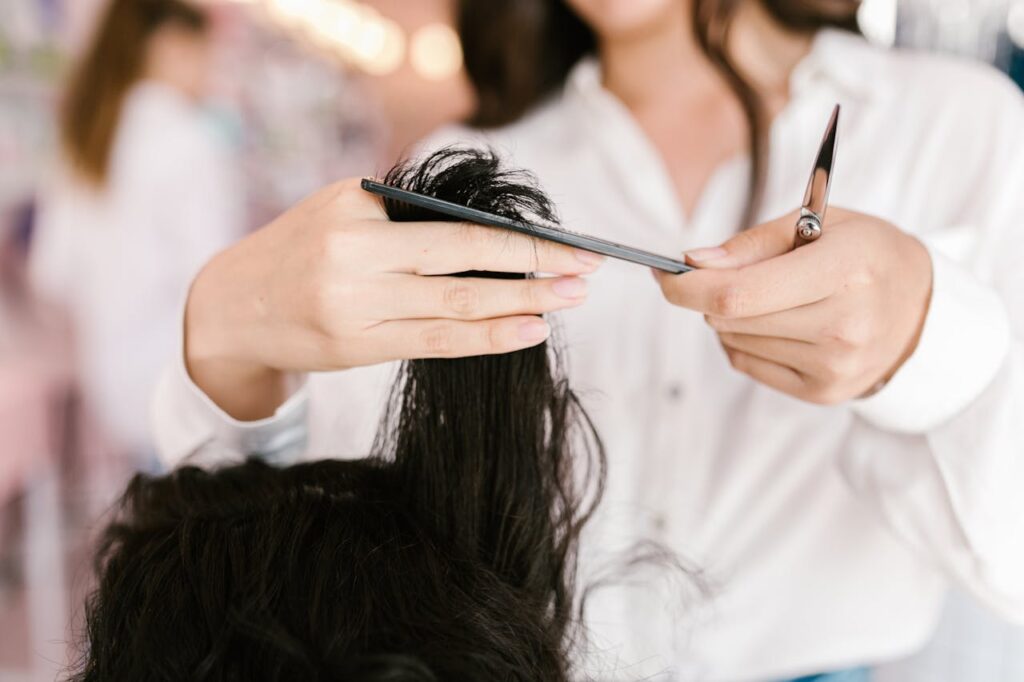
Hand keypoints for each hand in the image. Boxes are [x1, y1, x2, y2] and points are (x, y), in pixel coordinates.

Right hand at [186, 178, 604, 418]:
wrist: (231, 307)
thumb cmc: (298, 248)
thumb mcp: (341, 209)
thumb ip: (405, 213)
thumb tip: (493, 229)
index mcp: (357, 213)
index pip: (457, 227)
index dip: (520, 240)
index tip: (570, 244)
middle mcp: (356, 259)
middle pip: (465, 265)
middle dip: (536, 270)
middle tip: (590, 273)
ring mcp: (357, 308)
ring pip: (456, 308)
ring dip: (521, 306)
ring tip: (568, 303)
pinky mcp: (359, 346)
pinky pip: (435, 343)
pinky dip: (486, 338)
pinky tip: (526, 333)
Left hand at [654, 208, 932, 403]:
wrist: (924, 309)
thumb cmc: (866, 254)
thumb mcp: (820, 223)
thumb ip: (753, 242)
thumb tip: (694, 263)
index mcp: (846, 271)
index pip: (738, 293)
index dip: (687, 287)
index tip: (663, 275)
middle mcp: (844, 326)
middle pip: (729, 319)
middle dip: (707, 295)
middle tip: (720, 273)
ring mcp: (835, 367)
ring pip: (733, 341)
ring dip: (729, 317)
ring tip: (770, 297)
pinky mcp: (823, 393)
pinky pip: (747, 364)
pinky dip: (744, 340)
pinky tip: (777, 323)